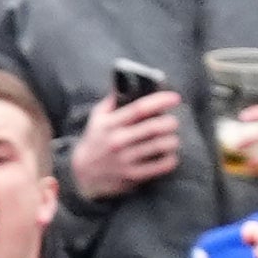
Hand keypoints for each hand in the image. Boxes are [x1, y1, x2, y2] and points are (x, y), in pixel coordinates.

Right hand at [69, 87, 184, 199]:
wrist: (83, 172)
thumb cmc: (96, 140)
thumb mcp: (97, 117)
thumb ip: (112, 100)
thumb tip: (128, 82)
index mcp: (111, 123)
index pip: (139, 108)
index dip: (160, 101)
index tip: (174, 98)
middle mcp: (118, 141)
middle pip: (153, 128)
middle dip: (170, 123)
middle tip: (173, 122)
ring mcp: (125, 159)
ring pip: (159, 146)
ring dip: (172, 140)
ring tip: (173, 138)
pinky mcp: (132, 175)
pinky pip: (158, 167)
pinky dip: (169, 160)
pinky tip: (170, 156)